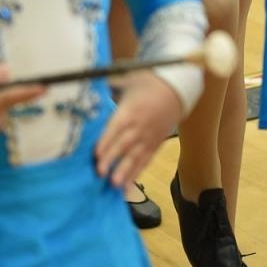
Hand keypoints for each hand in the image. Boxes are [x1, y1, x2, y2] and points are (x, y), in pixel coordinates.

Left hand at [93, 71, 184, 187]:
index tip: (95, 154)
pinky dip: (136, 173)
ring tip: (115, 185)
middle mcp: (139, 126)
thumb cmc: (148, 83)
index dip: (106, 141)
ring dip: (125, 171)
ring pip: (135, 156)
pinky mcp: (155, 145)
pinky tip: (127, 186)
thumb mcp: (128, 80)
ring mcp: (148, 137)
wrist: (176, 89)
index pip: (116, 128)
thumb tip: (89, 88)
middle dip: (111, 160)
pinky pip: (145, 161)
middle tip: (100, 174)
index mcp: (130, 110)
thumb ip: (110, 86)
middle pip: (124, 145)